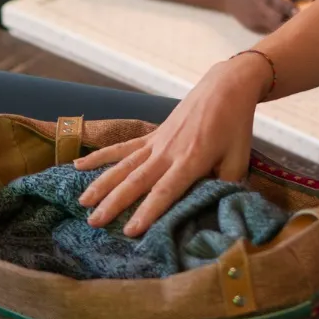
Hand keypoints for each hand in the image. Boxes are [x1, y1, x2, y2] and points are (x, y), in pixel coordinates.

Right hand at [76, 54, 268, 234]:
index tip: (130, 230)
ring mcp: (156, 142)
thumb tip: (217, 207)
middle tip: (94, 223)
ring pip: (123, 165)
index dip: (148, 211)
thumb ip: (226, 184)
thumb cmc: (235, 125)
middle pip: (136, 181)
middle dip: (114, 203)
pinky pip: (122, 148)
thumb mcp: (239, 158)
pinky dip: (100, 157)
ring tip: (82, 202)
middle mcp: (168, 152)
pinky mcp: (151, 135)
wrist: (225, 87)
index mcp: (192, 160)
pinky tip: (79, 165)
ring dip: (101, 184)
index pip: (166, 191)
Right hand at [220, 0, 304, 32]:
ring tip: (306, 30)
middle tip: (312, 24)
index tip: (303, 12)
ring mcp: (255, 21)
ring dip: (290, 31)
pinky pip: (271, 33)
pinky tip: (294, 32)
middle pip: (277, 21)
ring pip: (275, 31)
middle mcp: (258, 9)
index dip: (290, 9)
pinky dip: (282, 33)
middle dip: (294, 23)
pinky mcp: (254, 29)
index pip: (277, 3)